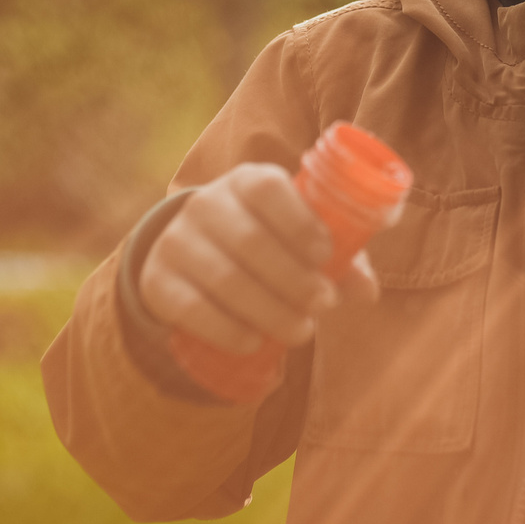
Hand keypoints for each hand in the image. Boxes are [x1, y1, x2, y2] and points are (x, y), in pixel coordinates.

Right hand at [138, 163, 384, 354]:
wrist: (194, 252)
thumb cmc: (267, 241)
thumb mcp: (299, 237)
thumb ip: (338, 257)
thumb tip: (366, 290)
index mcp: (247, 182)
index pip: (267, 189)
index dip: (298, 221)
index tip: (325, 255)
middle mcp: (206, 204)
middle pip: (250, 240)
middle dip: (293, 278)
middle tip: (322, 305)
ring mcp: (177, 242)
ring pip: (224, 278)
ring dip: (268, 310)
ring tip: (301, 331)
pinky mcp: (158, 281)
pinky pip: (190, 308)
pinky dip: (226, 329)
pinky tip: (253, 342)